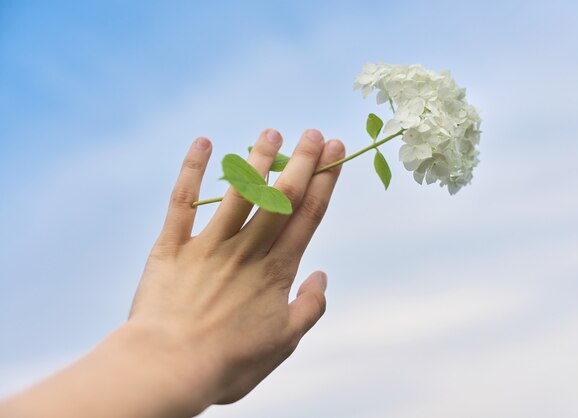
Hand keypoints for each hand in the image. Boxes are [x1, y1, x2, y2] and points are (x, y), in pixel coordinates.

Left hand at [127, 128, 344, 412]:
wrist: (168, 368)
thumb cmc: (228, 363)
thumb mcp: (283, 345)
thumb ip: (309, 309)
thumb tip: (322, 276)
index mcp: (275, 271)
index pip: (307, 216)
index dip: (325, 181)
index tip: (336, 153)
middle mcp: (246, 251)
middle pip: (280, 197)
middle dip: (301, 162)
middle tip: (314, 133)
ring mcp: (208, 245)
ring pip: (238, 193)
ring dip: (256, 159)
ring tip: (271, 131)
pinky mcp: (172, 247)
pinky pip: (182, 203)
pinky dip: (192, 171)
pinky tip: (202, 143)